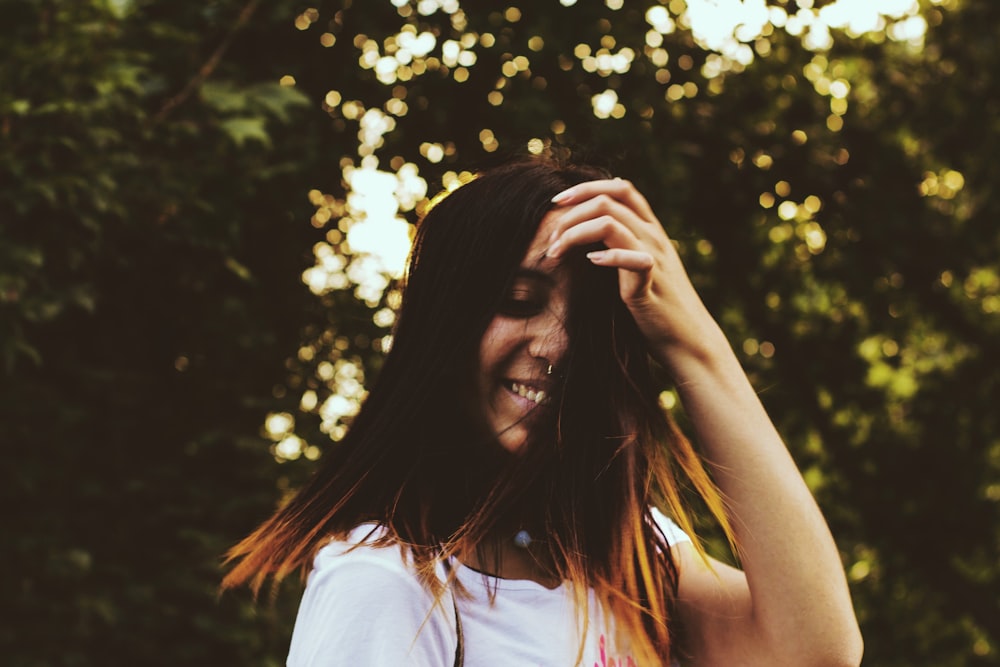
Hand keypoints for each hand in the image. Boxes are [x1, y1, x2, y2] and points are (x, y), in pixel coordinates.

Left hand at [546, 178, 724, 371]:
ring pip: (610, 223)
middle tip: (551, 237)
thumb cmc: (658, 304)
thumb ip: (624, 243)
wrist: (688, 339)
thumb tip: (595, 229)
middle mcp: (654, 236)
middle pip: (608, 202)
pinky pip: (631, 259)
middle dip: (571, 214)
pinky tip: (590, 263)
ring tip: (556, 252)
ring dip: (575, 233)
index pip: (621, 188)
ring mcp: (654, 258)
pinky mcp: (651, 284)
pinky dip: (607, 257)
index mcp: (651, 229)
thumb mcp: (641, 265)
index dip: (586, 188)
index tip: (557, 202)